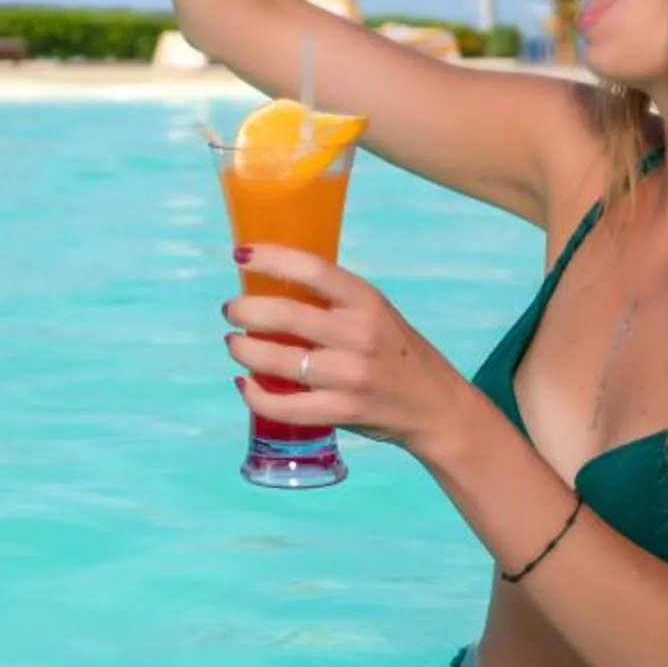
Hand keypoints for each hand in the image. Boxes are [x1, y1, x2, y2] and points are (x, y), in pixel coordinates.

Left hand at [223, 246, 481, 459]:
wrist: (437, 407)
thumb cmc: (398, 352)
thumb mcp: (375, 313)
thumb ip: (333, 301)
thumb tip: (272, 284)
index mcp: (366, 301)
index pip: (312, 269)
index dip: (271, 258)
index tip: (240, 255)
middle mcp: (358, 334)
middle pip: (285, 316)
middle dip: (244, 311)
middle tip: (231, 311)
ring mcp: (350, 376)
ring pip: (277, 361)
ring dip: (244, 351)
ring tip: (235, 345)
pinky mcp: (343, 411)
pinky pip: (285, 407)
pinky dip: (255, 396)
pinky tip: (246, 384)